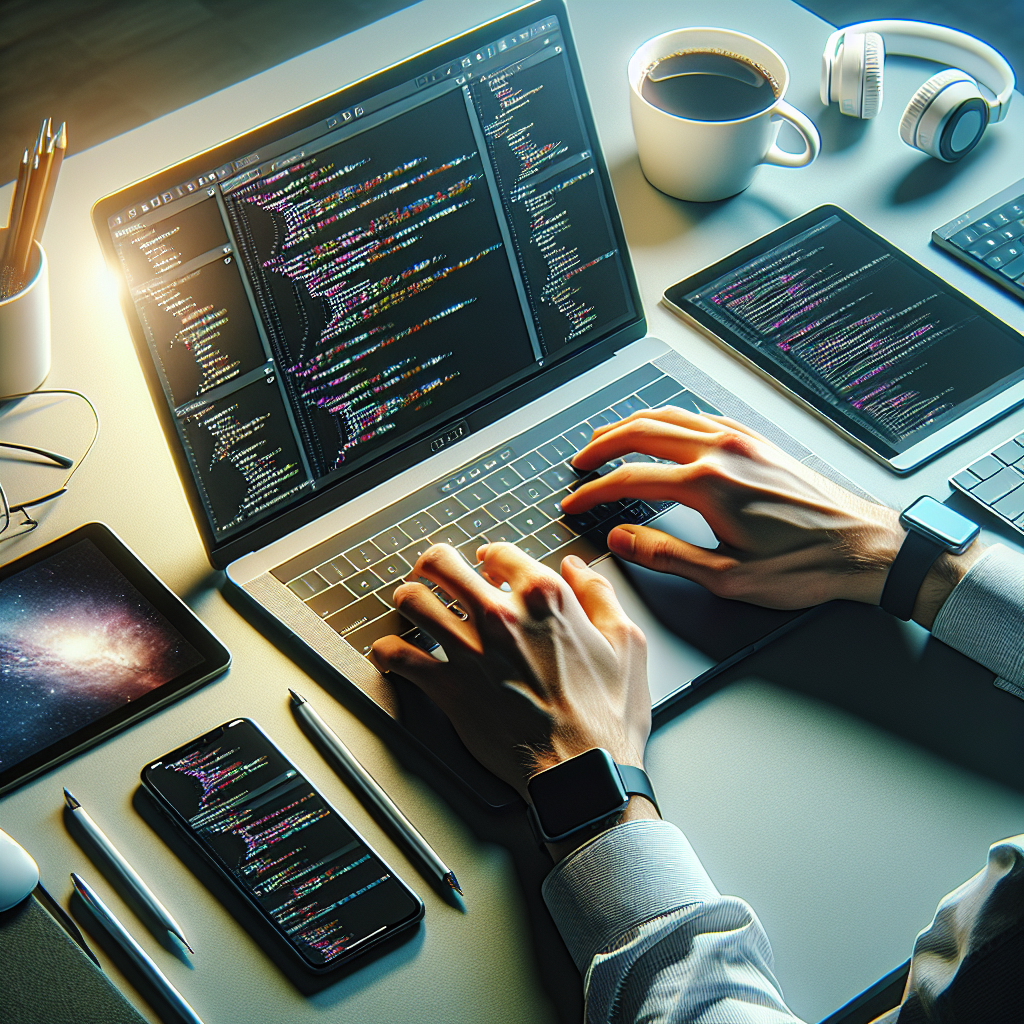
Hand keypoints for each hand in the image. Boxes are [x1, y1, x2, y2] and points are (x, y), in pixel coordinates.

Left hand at [370, 543, 652, 804]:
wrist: (583, 772)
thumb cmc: (607, 716)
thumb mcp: (626, 643)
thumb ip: (599, 595)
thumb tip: (578, 568)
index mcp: (544, 598)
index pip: (498, 552)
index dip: (490, 556)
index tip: (486, 564)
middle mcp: (501, 617)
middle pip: (442, 565)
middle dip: (434, 563)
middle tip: (433, 570)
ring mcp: (470, 651)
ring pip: (413, 601)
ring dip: (408, 598)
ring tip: (411, 603)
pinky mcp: (448, 688)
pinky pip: (398, 656)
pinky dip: (387, 652)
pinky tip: (391, 652)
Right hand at [560, 406, 976, 619]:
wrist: (866, 547)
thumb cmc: (806, 565)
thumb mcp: (729, 578)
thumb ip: (666, 555)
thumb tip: (622, 539)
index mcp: (709, 485)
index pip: (631, 479)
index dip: (594, 492)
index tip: (575, 503)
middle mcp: (723, 451)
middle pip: (643, 431)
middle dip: (603, 444)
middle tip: (581, 462)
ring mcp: (743, 441)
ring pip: (671, 416)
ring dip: (632, 425)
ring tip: (609, 440)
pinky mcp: (759, 442)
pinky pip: (702, 417)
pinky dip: (670, 420)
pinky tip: (664, 432)